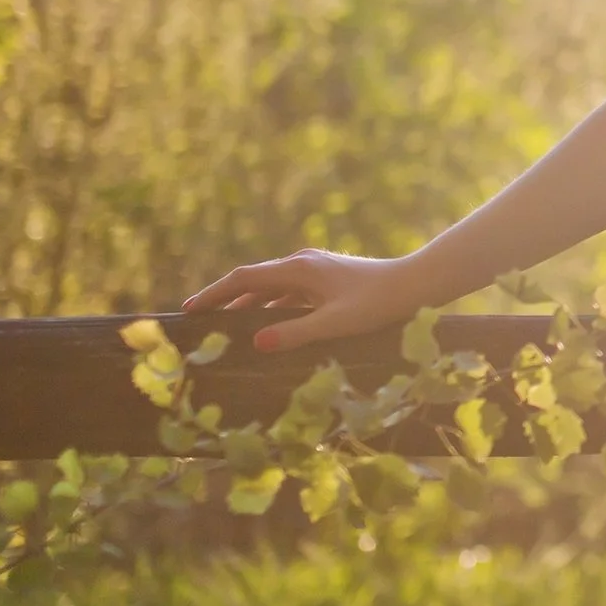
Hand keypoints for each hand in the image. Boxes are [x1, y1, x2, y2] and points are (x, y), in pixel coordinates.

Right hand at [181, 248, 443, 354]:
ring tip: (227, 327)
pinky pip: (289, 292)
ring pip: (272, 287)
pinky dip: (272, 306)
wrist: (417, 283)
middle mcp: (303, 263)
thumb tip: (257, 342)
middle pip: (253, 280)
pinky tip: (269, 325)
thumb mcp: (335, 323)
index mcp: (299, 269)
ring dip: (249, 304)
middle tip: (199, 321)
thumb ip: (296, 333)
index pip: (243, 278)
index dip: (214, 294)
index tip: (188, 309)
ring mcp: (316, 269)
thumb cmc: (378, 304)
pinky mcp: (328, 278)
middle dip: (225, 299)